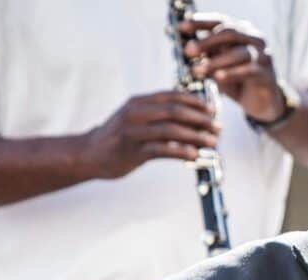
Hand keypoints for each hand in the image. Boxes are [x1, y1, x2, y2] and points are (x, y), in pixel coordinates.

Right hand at [84, 91, 219, 178]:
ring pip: (171, 130)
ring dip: (196, 136)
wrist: (90, 154)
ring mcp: (133, 131)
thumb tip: (194, 121)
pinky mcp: (132, 151)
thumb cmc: (120, 137)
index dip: (195, 102)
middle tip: (217, 128)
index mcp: (139, 102)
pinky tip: (195, 156)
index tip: (212, 110)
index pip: (172, 96)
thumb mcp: (137, 119)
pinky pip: (162, 150)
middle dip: (200, 119)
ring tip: (212, 143)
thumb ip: (160, 116)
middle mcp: (135, 113)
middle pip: (175, 111)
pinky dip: (181, 152)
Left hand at [180, 14, 285, 122]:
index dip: (200, 22)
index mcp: (241, 32)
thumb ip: (208, 55)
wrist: (262, 104)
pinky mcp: (267, 74)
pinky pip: (249, 71)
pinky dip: (232, 74)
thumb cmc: (238, 81)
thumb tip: (187, 46)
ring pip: (239, 53)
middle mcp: (255, 39)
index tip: (181, 28)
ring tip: (197, 70)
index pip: (220, 21)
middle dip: (206, 41)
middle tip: (188, 51)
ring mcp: (263, 56)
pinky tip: (218, 78)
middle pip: (230, 33)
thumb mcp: (218, 66)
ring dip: (216, 61)